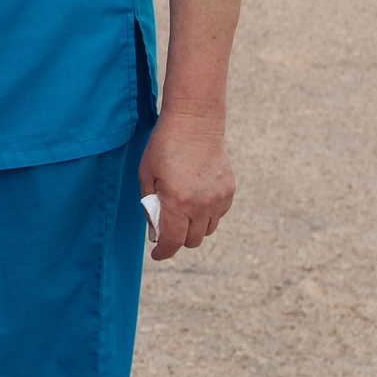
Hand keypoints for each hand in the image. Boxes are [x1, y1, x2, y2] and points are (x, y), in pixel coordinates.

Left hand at [139, 107, 233, 260]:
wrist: (195, 122)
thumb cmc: (165, 146)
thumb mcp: (147, 175)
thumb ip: (150, 207)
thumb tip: (155, 233)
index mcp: (177, 203)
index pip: (172, 241)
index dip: (163, 252)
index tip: (157, 254)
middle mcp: (200, 205)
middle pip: (191, 240)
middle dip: (177, 239)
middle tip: (167, 228)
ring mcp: (218, 199)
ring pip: (207, 230)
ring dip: (193, 228)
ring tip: (182, 211)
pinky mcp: (229, 191)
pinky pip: (218, 214)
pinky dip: (207, 214)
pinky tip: (196, 198)